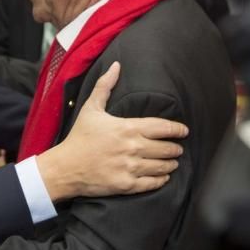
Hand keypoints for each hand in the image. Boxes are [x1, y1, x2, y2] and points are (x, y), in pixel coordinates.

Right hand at [36, 62, 187, 201]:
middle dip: (176, 148)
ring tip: (173, 162)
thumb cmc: (79, 137)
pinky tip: (164, 176)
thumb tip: (116, 65)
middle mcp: (133, 147)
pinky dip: (162, 179)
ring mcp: (130, 167)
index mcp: (128, 128)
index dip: (177, 129)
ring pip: (162, 166)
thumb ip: (105, 86)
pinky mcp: (127, 184)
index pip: (163, 127)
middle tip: (178, 148)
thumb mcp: (91, 108)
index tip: (184, 130)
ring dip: (171, 163)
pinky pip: (153, 183)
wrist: (65, 167)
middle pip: (167, 148)